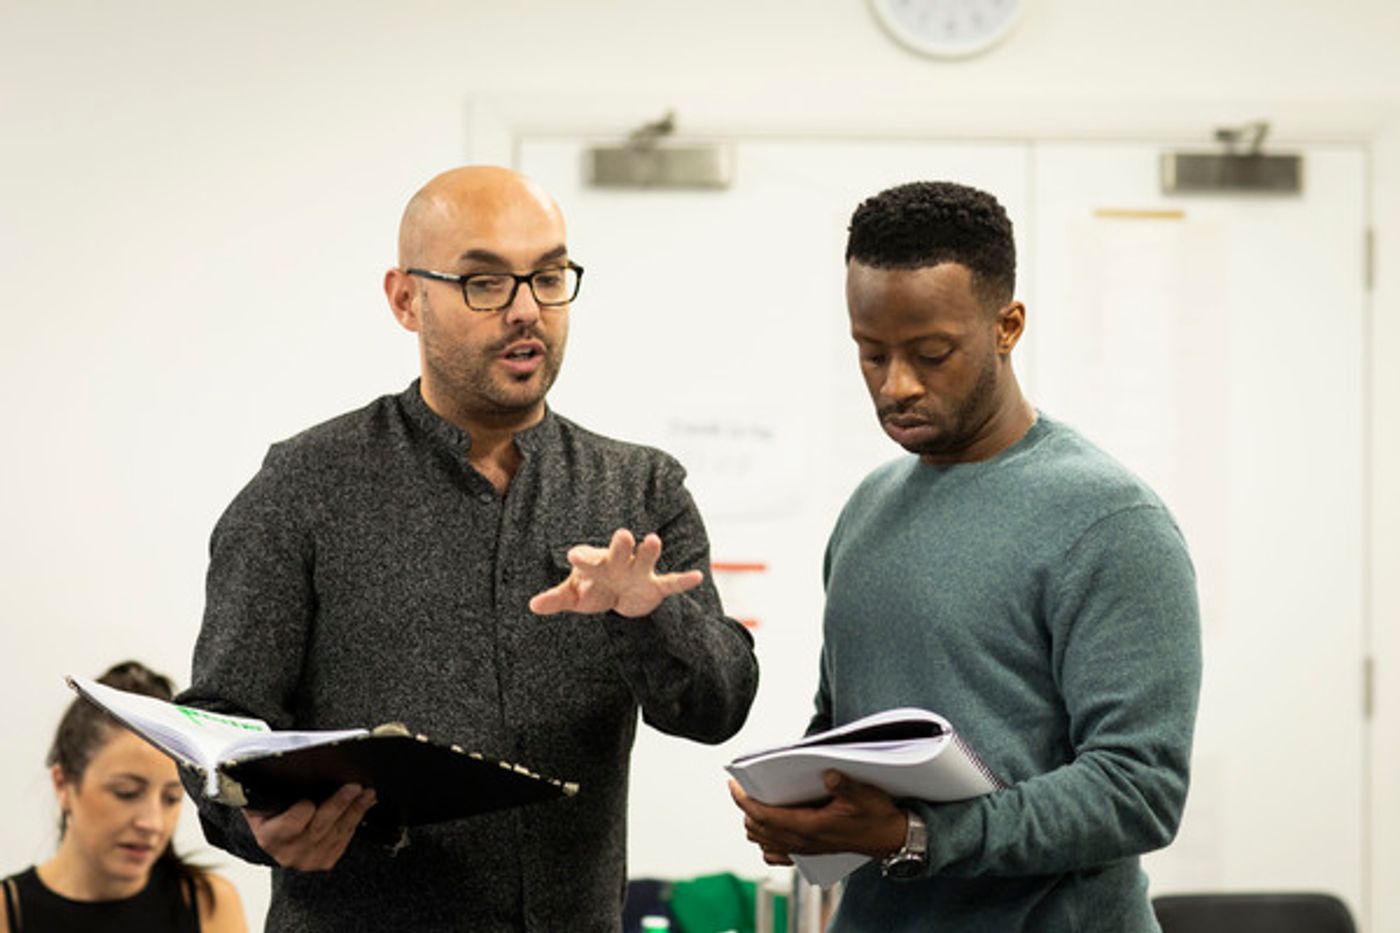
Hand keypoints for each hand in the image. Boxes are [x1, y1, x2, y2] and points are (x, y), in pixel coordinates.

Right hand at [243, 784, 376, 870]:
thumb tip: (296, 769)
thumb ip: (276, 788)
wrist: (274, 837)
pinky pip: (344, 840)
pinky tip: (363, 806)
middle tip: (354, 787)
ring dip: (356, 810)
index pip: (290, 823)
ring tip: (367, 793)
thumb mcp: (265, 800)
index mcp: (270, 836)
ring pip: (337, 833)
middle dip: (339, 804)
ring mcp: (308, 860)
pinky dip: (356, 820)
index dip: (302, 810)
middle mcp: (289, 852)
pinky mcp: (326, 861)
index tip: (311, 797)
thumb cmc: (271, 811)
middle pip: (320, 827)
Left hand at [529, 528, 703, 618]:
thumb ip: (556, 599)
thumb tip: (533, 605)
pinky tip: (697, 577)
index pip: (587, 559)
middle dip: (621, 546)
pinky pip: (670, 583)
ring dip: (650, 552)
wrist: (619, 593)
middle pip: (619, 552)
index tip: (572, 556)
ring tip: (654, 539)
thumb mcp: (574, 596)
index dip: (581, 558)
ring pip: (645, 560)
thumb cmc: (593, 588)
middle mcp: (619, 563)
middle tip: (622, 535)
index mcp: (596, 564)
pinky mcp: (655, 586)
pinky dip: (683, 581)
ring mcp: (639, 572)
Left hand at [729, 771, 908, 863]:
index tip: (734, 786)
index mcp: (810, 827)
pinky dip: (767, 842)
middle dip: (746, 809)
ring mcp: (805, 849)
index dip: (745, 801)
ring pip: (764, 842)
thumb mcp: (864, 794)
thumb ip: (844, 784)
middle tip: (743, 788)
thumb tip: (828, 774)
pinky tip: (769, 828)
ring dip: (755, 825)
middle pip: (758, 829)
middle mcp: (803, 841)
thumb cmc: (876, 815)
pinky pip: (777, 854)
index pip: (765, 816)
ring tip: (754, 803)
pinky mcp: (809, 852)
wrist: (890, 838)